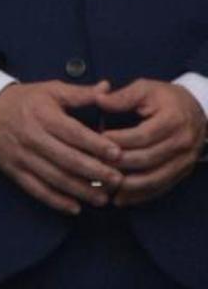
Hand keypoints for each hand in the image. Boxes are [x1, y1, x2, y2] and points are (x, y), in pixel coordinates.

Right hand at [0, 80, 122, 213]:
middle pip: (66, 159)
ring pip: (54, 178)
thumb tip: (107, 88)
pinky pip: (36, 189)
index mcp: (43, 115)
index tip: (118, 154)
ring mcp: (22, 156)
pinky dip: (56, 201)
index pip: (73, 133)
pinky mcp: (14, 170)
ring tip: (103, 198)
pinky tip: (75, 208)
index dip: (96, 144)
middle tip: (117, 180)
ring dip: (80, 190)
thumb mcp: (50, 90)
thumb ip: (80, 93)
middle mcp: (31, 137)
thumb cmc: (25, 101)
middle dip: (94, 171)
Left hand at [98, 79, 206, 206]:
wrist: (198, 110)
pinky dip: (140, 196)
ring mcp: (184, 161)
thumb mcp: (145, 89)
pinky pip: (161, 188)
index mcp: (172, 120)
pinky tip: (120, 199)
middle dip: (118, 164)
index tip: (96, 141)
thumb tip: (98, 99)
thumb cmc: (165, 98)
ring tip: (102, 185)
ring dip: (127, 185)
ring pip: (154, 179)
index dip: (118, 141)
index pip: (142, 136)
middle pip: (146, 159)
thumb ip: (122, 96)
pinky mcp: (183, 172)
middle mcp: (182, 143)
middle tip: (92, 163)